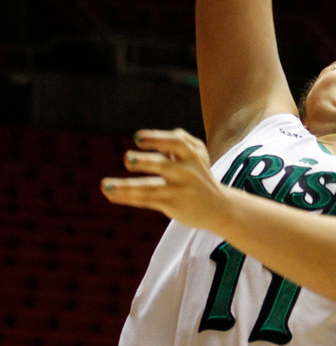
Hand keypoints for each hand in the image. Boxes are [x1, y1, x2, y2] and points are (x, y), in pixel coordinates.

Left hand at [101, 128, 227, 233]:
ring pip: (151, 188)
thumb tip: (146, 140)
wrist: (219, 207)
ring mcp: (179, 190)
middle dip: (145, 162)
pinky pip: (146, 200)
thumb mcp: (196, 154)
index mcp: (193, 153)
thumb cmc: (200, 175)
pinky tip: (111, 194)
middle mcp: (187, 171)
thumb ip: (175, 144)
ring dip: (128, 186)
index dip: (156, 138)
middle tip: (127, 159)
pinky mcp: (172, 205)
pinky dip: (127, 196)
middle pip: (164, 165)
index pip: (176, 142)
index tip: (137, 138)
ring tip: (106, 185)